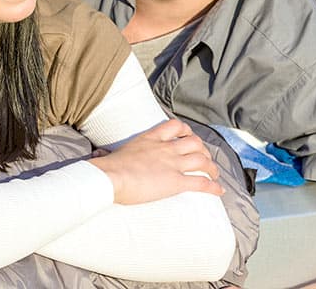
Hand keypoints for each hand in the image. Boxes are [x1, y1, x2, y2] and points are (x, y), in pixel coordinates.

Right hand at [89, 118, 223, 204]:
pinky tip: (219, 190)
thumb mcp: (111, 154)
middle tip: (205, 158)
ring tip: (215, 174)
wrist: (110, 177)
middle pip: (194, 142)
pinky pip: (200, 182)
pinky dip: (213, 186)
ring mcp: (172, 164)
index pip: (174, 126)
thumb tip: (97, 157)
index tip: (189, 136)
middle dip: (203, 149)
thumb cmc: (106, 168)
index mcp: (150, 138)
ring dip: (211, 167)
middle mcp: (165, 148)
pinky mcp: (175, 181)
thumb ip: (109, 154)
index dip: (186, 130)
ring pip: (201, 160)